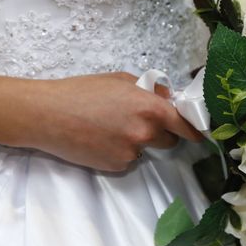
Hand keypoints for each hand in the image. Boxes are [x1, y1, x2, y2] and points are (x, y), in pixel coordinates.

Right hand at [27, 72, 203, 171]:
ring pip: (146, 150)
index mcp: (150, 108)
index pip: (186, 125)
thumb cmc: (81, 91)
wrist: (47, 115)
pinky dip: (120, 151)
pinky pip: (128, 159)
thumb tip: (170, 98)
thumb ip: (150, 90)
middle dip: (159, 133)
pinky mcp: (115, 166)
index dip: (194, 129)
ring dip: (138, 142)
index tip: (199, 132)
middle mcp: (145, 133)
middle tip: (136, 120)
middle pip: (169, 140)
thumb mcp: (120, 79)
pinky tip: (100, 139)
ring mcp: (130, 152)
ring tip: (110, 128)